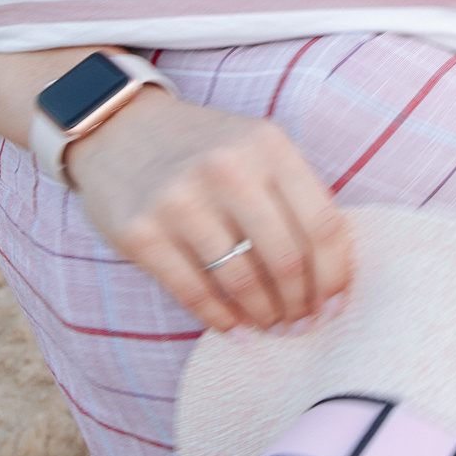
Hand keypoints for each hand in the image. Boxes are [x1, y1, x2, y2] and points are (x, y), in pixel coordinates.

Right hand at [64, 89, 354, 333]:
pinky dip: (221, 319)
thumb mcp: (256, 149)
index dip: (335, 275)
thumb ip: (295, 196)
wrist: (119, 128)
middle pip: (286, 259)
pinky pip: (194, 292)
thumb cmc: (205, 150)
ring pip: (242, 281)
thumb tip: (331, 276)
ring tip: (270, 326)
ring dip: (263, 315)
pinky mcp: (141, 232)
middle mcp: (227, 168)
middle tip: (300, 324)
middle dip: (300, 304)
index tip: (334, 304)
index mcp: (268, 145)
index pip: (322, 224)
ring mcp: (180, 201)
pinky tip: (234, 327)